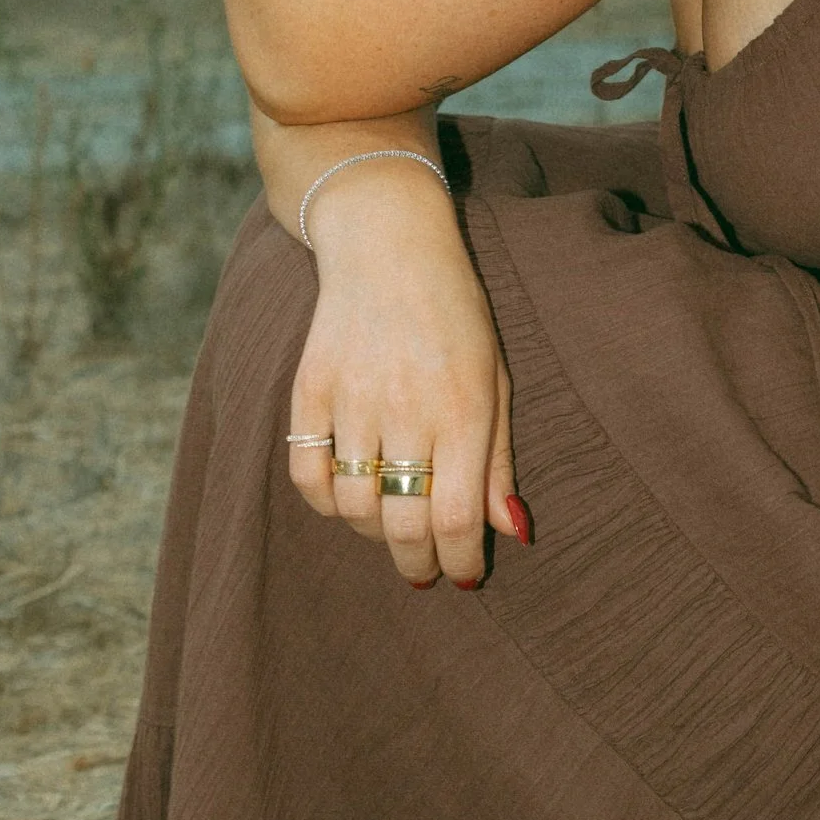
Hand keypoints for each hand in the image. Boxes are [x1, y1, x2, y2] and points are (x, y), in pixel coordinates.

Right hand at [284, 161, 523, 591]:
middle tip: (423, 569)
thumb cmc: (456, 315)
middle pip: (403, 524)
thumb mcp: (495, 379)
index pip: (460, 517)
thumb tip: (512, 532)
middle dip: (416, 562)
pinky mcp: (309, 389)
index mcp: (464, 409)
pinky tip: (348, 498)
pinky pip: (307, 474)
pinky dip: (327, 502)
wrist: (388, 244)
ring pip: (354, 507)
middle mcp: (408, 409)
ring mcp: (353, 400)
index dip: (460, 561)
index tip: (462, 576)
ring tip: (390, 528)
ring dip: (374, 534)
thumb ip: (499, 459)